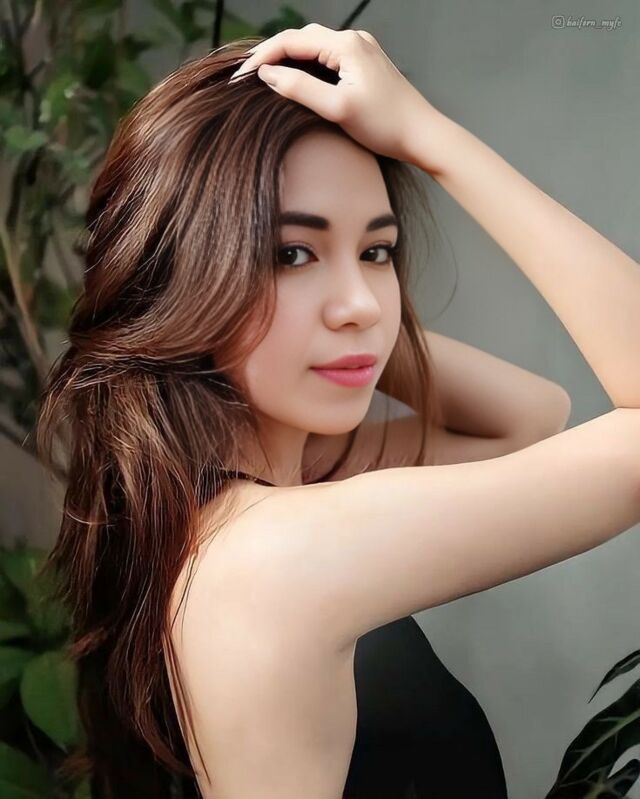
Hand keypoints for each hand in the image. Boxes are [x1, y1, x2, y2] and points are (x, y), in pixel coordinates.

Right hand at [228, 22, 436, 162]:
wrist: (423, 135)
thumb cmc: (384, 125)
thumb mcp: (337, 109)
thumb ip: (300, 89)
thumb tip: (267, 75)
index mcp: (345, 45)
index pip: (291, 41)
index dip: (262, 58)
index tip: (240, 78)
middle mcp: (354, 39)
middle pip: (301, 39)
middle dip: (272, 55)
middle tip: (247, 79)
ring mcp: (361, 50)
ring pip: (314, 47)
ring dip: (289, 59)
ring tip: (266, 79)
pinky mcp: (366, 65)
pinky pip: (327, 57)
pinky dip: (307, 66)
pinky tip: (296, 81)